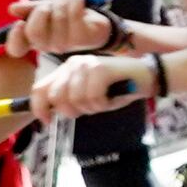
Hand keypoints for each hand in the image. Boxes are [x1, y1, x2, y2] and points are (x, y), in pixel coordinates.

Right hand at [12, 0, 117, 57]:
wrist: (95, 22)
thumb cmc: (66, 16)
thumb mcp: (46, 8)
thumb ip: (30, 9)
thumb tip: (11, 9)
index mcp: (34, 39)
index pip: (17, 49)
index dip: (15, 38)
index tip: (19, 23)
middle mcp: (47, 45)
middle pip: (34, 33)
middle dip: (40, 12)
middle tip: (49, 4)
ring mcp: (65, 44)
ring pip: (57, 19)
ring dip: (61, 1)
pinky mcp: (81, 38)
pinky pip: (74, 15)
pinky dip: (76, 0)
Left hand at [30, 52, 148, 121]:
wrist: (147, 76)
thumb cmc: (118, 89)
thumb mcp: (88, 96)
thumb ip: (68, 100)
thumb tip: (48, 113)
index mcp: (66, 69)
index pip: (39, 89)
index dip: (38, 108)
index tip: (46, 122)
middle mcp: (72, 64)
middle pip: (56, 98)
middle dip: (72, 112)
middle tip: (89, 110)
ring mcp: (86, 64)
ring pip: (75, 100)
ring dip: (92, 108)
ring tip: (104, 101)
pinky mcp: (101, 68)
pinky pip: (93, 98)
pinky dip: (103, 104)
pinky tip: (112, 98)